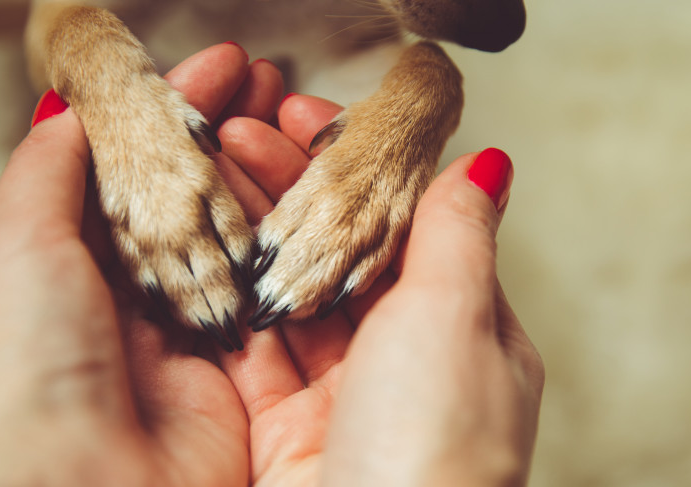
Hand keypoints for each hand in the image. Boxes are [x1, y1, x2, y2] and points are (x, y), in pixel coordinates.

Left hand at [0, 43, 283, 485]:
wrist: (82, 483)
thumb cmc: (31, 366)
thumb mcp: (22, 248)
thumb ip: (50, 174)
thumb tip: (70, 112)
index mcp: (87, 263)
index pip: (146, 167)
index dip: (183, 110)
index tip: (225, 67)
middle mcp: (145, 296)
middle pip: (202, 196)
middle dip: (237, 133)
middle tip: (272, 82)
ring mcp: (200, 332)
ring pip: (246, 238)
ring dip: (274, 177)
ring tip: (299, 119)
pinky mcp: (248, 371)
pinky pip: (278, 293)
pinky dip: (297, 244)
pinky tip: (316, 197)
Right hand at [216, 97, 544, 484]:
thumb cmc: (440, 446)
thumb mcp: (459, 317)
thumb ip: (459, 236)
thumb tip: (488, 165)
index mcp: (469, 331)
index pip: (410, 226)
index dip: (361, 169)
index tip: (309, 118)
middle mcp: (409, 364)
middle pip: (347, 256)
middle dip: (295, 191)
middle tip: (239, 132)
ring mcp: (346, 400)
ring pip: (296, 296)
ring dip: (256, 232)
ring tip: (209, 169)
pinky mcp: (288, 435)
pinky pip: (254, 351)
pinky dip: (228, 297)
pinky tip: (201, 244)